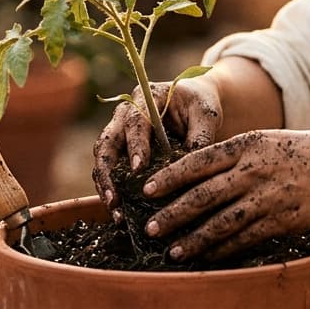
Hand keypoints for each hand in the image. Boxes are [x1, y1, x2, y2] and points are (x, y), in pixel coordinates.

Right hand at [92, 77, 223, 210]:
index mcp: (146, 98)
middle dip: (108, 172)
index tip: (138, 168)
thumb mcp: (207, 115)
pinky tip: (119, 211)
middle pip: (107, 142)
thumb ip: (201, 136)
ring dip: (106, 185)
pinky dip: (112, 189)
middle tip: (115, 198)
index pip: (135, 121)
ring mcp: (119, 132)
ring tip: (115, 211)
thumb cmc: (200, 106)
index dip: (135, 145)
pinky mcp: (120, 150)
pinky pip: (109, 171)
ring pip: (102, 159)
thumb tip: (192, 168)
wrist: (194, 105)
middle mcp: (125, 114)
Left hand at [140, 129, 309, 261]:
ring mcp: (267, 197)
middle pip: (203, 196)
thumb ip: (235, 154)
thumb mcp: (267, 140)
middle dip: (172, 214)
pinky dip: (223, 250)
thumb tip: (196, 169)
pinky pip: (245, 239)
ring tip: (173, 251)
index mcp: (247, 144)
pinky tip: (207, 257)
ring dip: (193, 240)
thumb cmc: (303, 150)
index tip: (146, 190)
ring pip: (220, 223)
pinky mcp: (281, 221)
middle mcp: (254, 170)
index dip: (169, 177)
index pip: (198, 161)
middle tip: (150, 229)